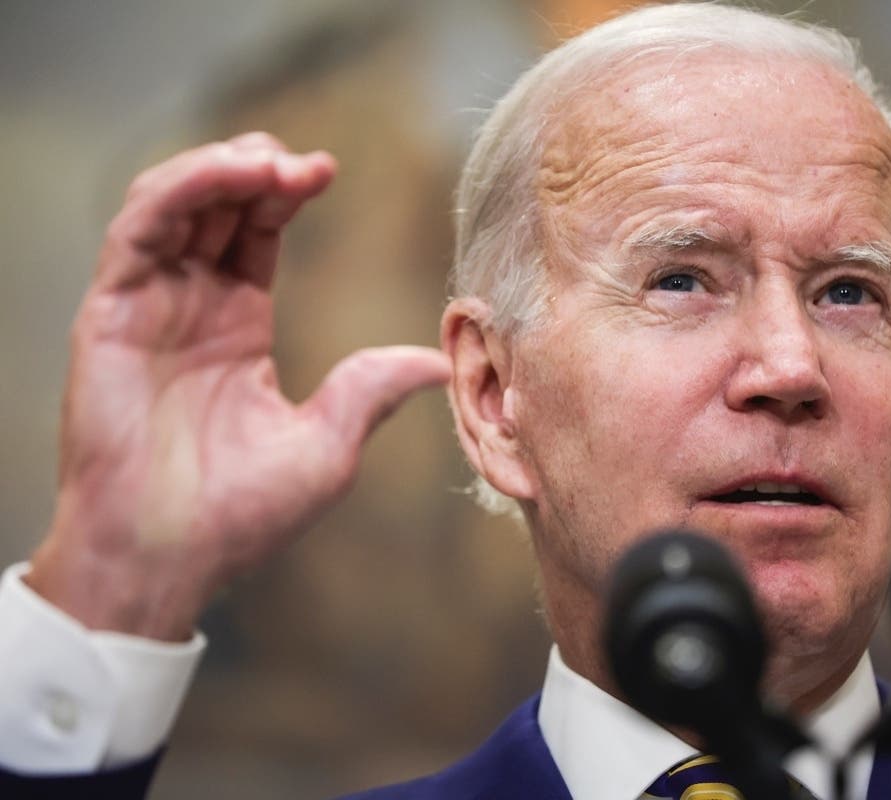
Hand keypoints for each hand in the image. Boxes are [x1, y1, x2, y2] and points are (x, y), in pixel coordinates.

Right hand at [25, 133, 450, 640]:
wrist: (166, 559)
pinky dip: (177, 191)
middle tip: (305, 164)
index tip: (328, 170)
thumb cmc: (240, 516)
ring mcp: (147, 308)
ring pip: (171, 204)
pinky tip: (226, 176)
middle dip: (257, 169)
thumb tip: (440, 364)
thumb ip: (373, 391)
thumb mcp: (327, 446)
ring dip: (219, 169)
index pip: (256, 235)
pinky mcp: (109, 315)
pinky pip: (136, 232)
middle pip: (216, 207)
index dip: (286, 195)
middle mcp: (190, 307)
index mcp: (237, 329)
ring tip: (270, 162)